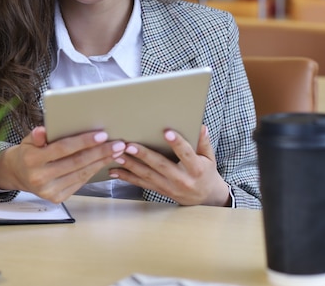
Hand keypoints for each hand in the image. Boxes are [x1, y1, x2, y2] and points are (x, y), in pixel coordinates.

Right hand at [0, 126, 125, 202]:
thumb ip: (37, 136)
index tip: (102, 135)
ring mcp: (49, 191)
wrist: (18, 174)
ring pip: (81, 174)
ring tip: (116, 152)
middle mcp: (39, 177)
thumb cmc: (28, 152)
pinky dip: (93, 171)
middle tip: (118, 144)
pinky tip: (103, 162)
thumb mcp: (28, 140)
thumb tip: (42, 131)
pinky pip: (79, 182)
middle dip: (100, 152)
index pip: (63, 149)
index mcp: (32, 160)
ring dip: (101, 162)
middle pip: (76, 162)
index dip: (83, 142)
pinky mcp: (56, 198)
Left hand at [109, 126, 230, 206]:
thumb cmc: (206, 172)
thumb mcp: (209, 157)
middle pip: (161, 165)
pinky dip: (127, 177)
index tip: (167, 132)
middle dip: (144, 155)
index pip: (186, 154)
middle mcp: (181, 179)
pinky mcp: (159, 190)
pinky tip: (115, 171)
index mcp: (196, 169)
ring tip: (118, 155)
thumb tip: (200, 126)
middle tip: (129, 145)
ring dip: (131, 165)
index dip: (177, 143)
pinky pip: (141, 184)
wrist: (205, 198)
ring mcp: (169, 187)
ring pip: (147, 175)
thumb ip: (204, 142)